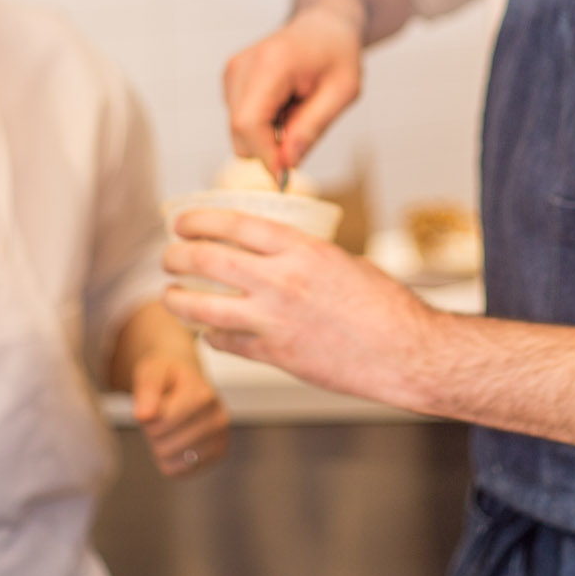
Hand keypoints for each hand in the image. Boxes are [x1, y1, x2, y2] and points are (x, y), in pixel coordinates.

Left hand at [129, 353, 229, 477]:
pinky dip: (170, 459)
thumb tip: (143, 415)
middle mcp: (219, 418)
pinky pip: (179, 471)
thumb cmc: (166, 376)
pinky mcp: (217, 455)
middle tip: (159, 416)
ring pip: (172, 460)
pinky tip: (175, 440)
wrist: (186, 380)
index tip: (150, 404)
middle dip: (153, 432)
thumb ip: (146, 389)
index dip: (147, 417)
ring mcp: (221, 439)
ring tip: (167, 426)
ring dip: (160, 446)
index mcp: (204, 395)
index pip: (162, 423)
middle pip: (165, 445)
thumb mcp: (151, 372)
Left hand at [162, 209, 437, 407]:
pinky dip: (211, 335)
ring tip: (170, 296)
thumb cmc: (386, 306)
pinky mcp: (275, 355)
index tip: (183, 222)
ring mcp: (274, 320)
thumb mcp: (343, 262)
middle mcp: (280, 281)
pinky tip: (209, 331)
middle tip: (169, 256)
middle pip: (205, 260)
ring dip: (177, 300)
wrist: (406, 353)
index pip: (232, 224)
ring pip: (202, 306)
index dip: (198, 220)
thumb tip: (277, 255)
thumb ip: (304, 256)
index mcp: (300, 249)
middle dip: (176, 256)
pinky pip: (225, 342)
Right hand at [223, 7, 363, 178]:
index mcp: (271, 63)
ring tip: (296, 109)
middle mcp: (242, 65)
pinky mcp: (230, 80)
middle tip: (305, 129)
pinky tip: (283, 103)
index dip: (265, 155)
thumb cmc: (338, 54)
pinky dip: (263, 124)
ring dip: (269, 135)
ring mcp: (232, 72)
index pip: (249, 123)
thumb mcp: (343, 92)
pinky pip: (240, 123)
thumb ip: (312, 128)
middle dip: (271, 147)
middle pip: (239, 133)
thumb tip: (285, 164)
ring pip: (238, 133)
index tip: (287, 176)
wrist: (324, 24)